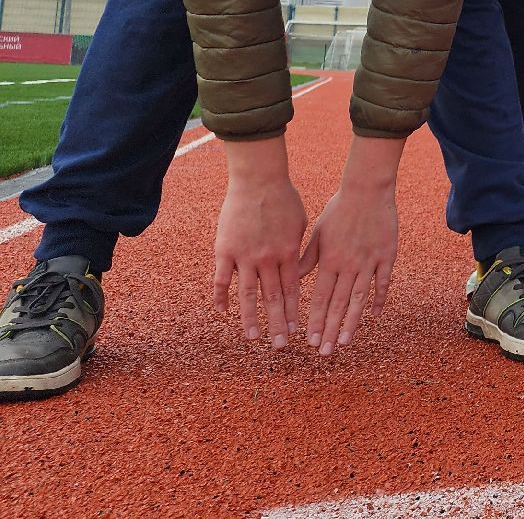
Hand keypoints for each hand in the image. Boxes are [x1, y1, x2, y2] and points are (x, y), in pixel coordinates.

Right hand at [211, 137, 306, 347]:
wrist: (259, 179)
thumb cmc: (284, 198)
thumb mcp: (301, 224)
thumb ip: (299, 248)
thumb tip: (301, 269)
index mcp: (289, 253)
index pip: (292, 290)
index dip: (294, 311)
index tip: (296, 330)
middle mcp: (268, 259)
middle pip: (272, 298)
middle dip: (277, 323)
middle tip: (280, 344)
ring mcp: (245, 256)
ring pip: (247, 295)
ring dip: (251, 319)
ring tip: (254, 338)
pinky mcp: (225, 250)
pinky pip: (221, 279)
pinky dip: (221, 298)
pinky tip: (222, 314)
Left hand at [298, 136, 402, 353]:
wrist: (367, 190)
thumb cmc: (339, 209)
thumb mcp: (317, 233)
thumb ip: (307, 258)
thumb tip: (293, 279)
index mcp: (329, 260)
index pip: (319, 298)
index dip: (315, 320)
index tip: (310, 340)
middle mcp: (348, 265)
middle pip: (338, 304)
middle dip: (330, 330)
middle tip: (325, 352)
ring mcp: (369, 262)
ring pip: (359, 299)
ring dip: (351, 322)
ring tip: (345, 343)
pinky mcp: (387, 255)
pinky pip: (383, 282)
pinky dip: (379, 299)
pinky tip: (374, 315)